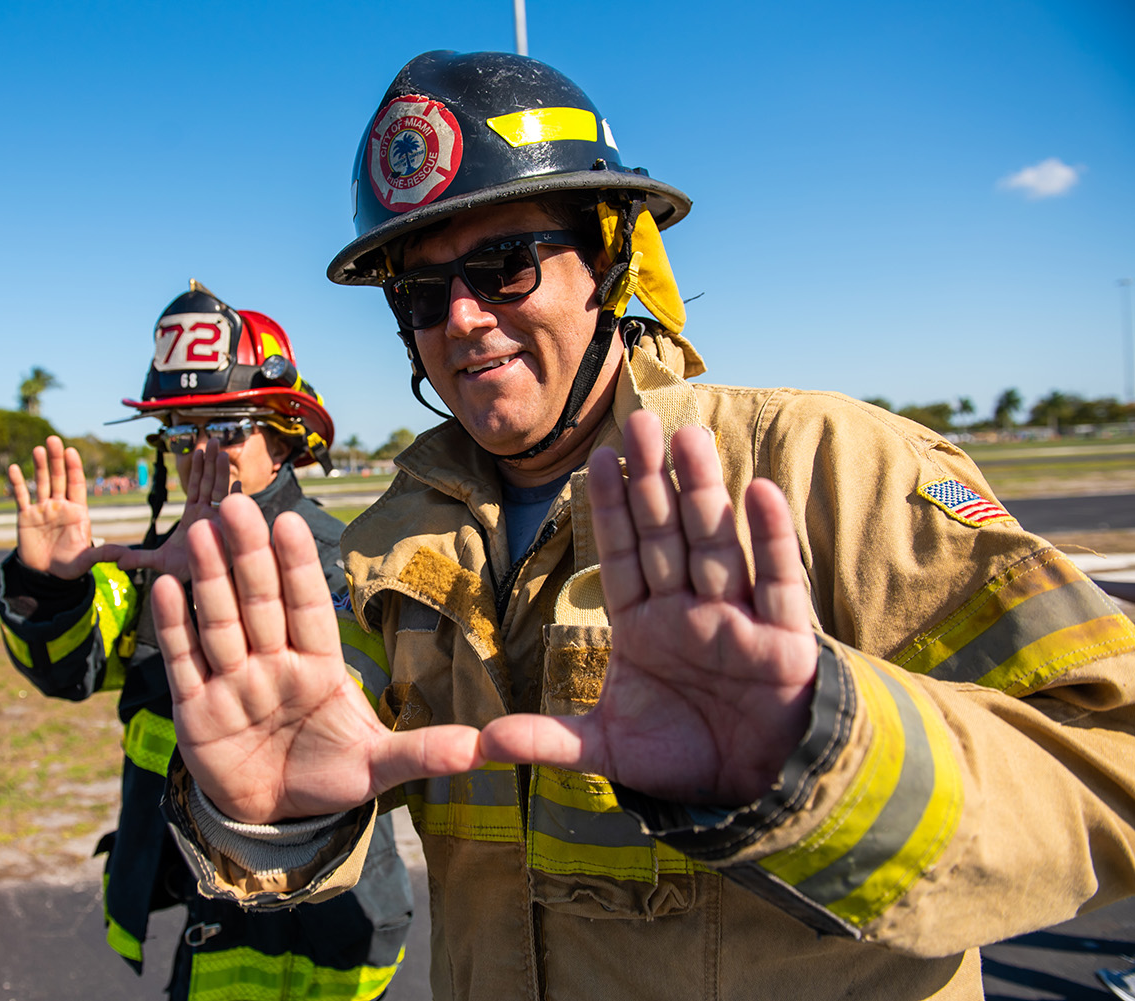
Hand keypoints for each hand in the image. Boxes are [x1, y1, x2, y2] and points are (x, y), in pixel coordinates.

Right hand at [9, 436, 129, 578]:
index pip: (76, 484)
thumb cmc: (69, 566)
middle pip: (59, 478)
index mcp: (77, 511)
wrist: (46, 576)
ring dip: (39, 466)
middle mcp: (60, 506)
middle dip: (56, 460)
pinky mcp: (26, 517)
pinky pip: (21, 497)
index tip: (71, 451)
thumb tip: (125, 556)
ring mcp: (42, 509)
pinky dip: (17, 483)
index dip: (74, 467)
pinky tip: (13, 468)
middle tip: (53, 439)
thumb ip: (103, 554)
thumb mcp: (87, 561)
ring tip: (38, 449)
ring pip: (41, 483)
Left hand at [109, 439, 232, 582]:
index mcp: (193, 517)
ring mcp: (221, 523)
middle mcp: (208, 516)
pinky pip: (234, 513)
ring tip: (222, 452)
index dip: (197, 469)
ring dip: (222, 472)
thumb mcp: (157, 563)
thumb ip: (136, 557)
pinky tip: (238, 483)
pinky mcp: (231, 533)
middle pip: (209, 484)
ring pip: (221, 493)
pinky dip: (237, 498)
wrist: (203, 591)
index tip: (197, 451)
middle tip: (212, 440)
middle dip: (211, 462)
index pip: (196, 488)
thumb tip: (108, 558)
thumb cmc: (184, 574)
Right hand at [152, 494, 483, 823]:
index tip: (289, 522)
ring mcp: (231, 683)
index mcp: (318, 665)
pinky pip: (184, 662)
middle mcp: (272, 663)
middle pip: (260, 602)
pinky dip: (174, 626)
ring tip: (203, 530)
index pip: (308, 607)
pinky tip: (167, 584)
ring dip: (210, 578)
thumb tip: (490, 746)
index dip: (298, 566)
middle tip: (240, 505)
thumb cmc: (329, 776)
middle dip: (249, 556)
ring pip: (220, 622)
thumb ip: (429, 750)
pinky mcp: (195, 710)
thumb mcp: (381, 766)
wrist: (273, 817)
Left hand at [479, 409, 817, 805]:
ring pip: (717, 544)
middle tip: (638, 421)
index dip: (611, 509)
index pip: (622, 555)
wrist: (754, 792)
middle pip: (665, 534)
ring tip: (690, 437)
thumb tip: (481, 745)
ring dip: (704, 492)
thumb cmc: (683, 760)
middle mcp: (689, 611)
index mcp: (645, 626)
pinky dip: (772, 540)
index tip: (598, 458)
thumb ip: (549, 741)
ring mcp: (737, 620)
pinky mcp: (784, 641)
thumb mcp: (607, 751)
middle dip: (651, 481)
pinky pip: (779, 582)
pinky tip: (760, 492)